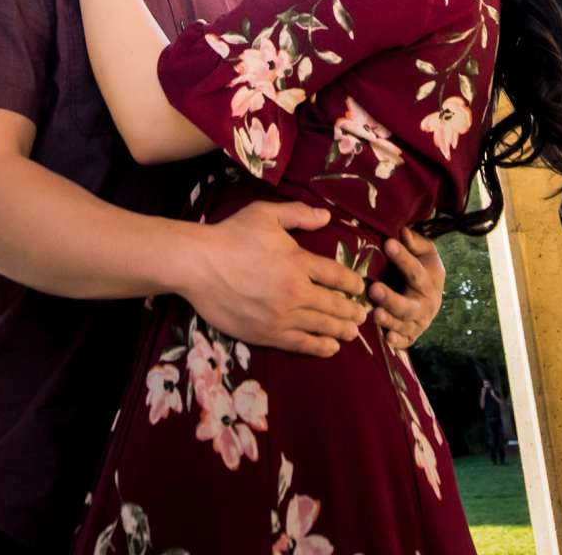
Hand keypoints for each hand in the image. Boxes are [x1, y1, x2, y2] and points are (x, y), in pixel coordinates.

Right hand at [175, 202, 370, 358]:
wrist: (198, 265)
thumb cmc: (231, 235)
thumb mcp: (265, 214)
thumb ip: (298, 215)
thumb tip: (327, 217)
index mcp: (298, 261)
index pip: (336, 275)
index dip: (352, 283)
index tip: (359, 287)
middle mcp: (295, 291)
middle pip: (333, 304)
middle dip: (351, 310)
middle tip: (363, 315)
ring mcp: (281, 315)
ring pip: (321, 326)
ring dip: (341, 330)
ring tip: (353, 332)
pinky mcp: (266, 333)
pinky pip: (300, 344)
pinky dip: (319, 347)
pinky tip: (331, 348)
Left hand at [370, 227, 445, 351]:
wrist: (432, 296)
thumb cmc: (423, 268)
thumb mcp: (425, 252)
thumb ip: (415, 242)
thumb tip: (402, 231)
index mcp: (430, 281)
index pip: (416, 270)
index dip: (403, 258)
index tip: (388, 244)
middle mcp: (426, 304)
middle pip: (408, 305)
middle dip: (391, 299)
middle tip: (374, 289)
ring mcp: (419, 322)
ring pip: (404, 324)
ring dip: (389, 320)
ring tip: (375, 314)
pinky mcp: (411, 335)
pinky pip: (405, 341)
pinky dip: (397, 341)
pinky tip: (387, 338)